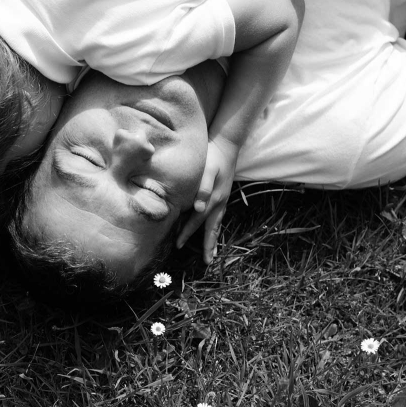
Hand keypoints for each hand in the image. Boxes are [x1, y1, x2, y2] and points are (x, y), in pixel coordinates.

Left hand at [175, 137, 237, 262]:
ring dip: (214, 238)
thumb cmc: (213, 157)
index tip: (179, 246)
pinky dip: (214, 227)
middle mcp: (220, 202)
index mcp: (214, 199)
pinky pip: (218, 217)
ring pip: (217, 224)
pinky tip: (211, 230)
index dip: (187, 233)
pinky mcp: (223, 195)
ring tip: (213, 252)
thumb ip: (204, 188)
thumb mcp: (208, 170)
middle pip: (213, 228)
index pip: (197, 220)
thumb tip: (198, 208)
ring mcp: (223, 200)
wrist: (227, 144)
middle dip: (210, 245)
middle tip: (208, 262)